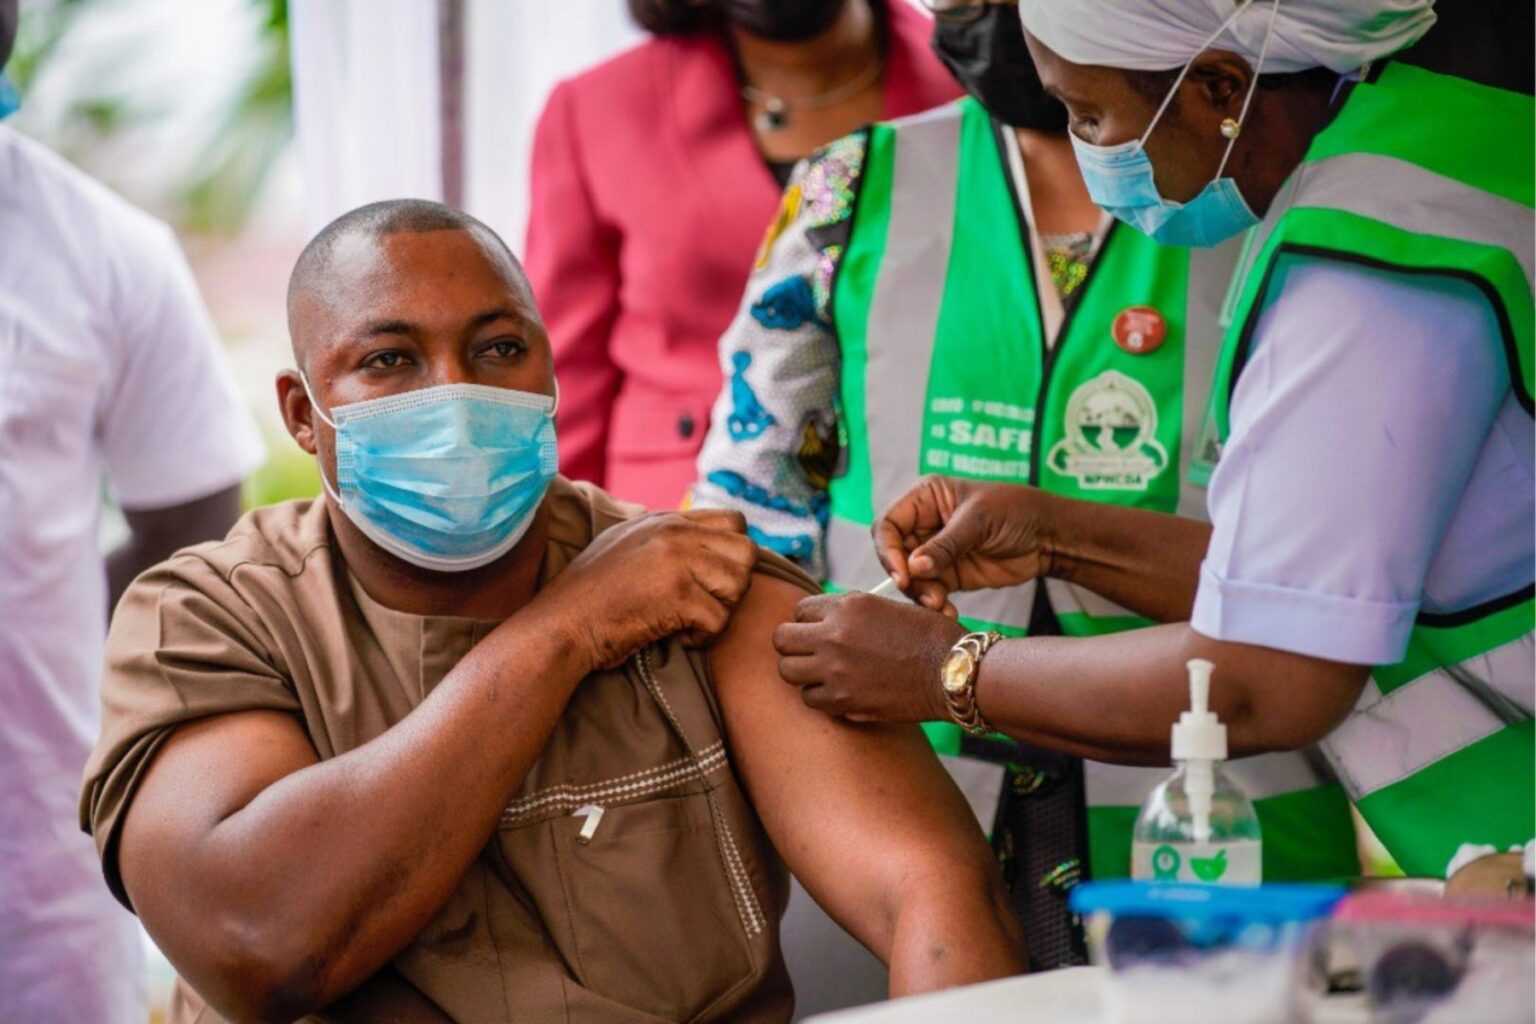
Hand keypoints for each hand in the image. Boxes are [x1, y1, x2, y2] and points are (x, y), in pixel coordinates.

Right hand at [541, 509, 758, 669]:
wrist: (561, 624)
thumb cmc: (590, 597)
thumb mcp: (626, 546)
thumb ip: (664, 539)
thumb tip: (703, 545)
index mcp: (666, 520)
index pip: (735, 521)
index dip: (733, 555)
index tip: (713, 581)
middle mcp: (675, 532)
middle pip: (746, 551)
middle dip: (734, 585)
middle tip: (706, 605)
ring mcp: (677, 560)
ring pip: (739, 584)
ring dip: (720, 611)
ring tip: (691, 622)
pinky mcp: (677, 594)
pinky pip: (720, 619)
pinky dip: (704, 637)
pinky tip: (680, 638)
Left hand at [773, 592, 966, 722]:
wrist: (954, 672)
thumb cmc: (928, 637)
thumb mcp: (886, 607)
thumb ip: (850, 612)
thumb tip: (824, 621)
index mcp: (847, 605)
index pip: (799, 610)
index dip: (808, 621)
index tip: (819, 631)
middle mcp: (833, 634)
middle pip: (781, 639)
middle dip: (792, 645)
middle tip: (810, 652)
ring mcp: (834, 669)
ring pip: (787, 671)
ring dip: (801, 672)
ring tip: (821, 673)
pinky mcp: (842, 699)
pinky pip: (809, 698)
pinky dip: (820, 696)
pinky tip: (838, 692)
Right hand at [873, 477, 1054, 612]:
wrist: (1048, 535)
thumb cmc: (1014, 510)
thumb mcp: (978, 520)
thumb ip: (945, 545)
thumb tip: (913, 567)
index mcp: (924, 499)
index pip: (888, 525)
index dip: (889, 550)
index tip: (903, 574)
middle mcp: (924, 525)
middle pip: (895, 555)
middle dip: (907, 578)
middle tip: (926, 595)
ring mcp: (935, 552)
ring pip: (911, 579)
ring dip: (922, 595)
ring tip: (941, 606)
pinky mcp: (950, 576)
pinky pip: (931, 593)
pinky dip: (936, 605)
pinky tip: (949, 612)